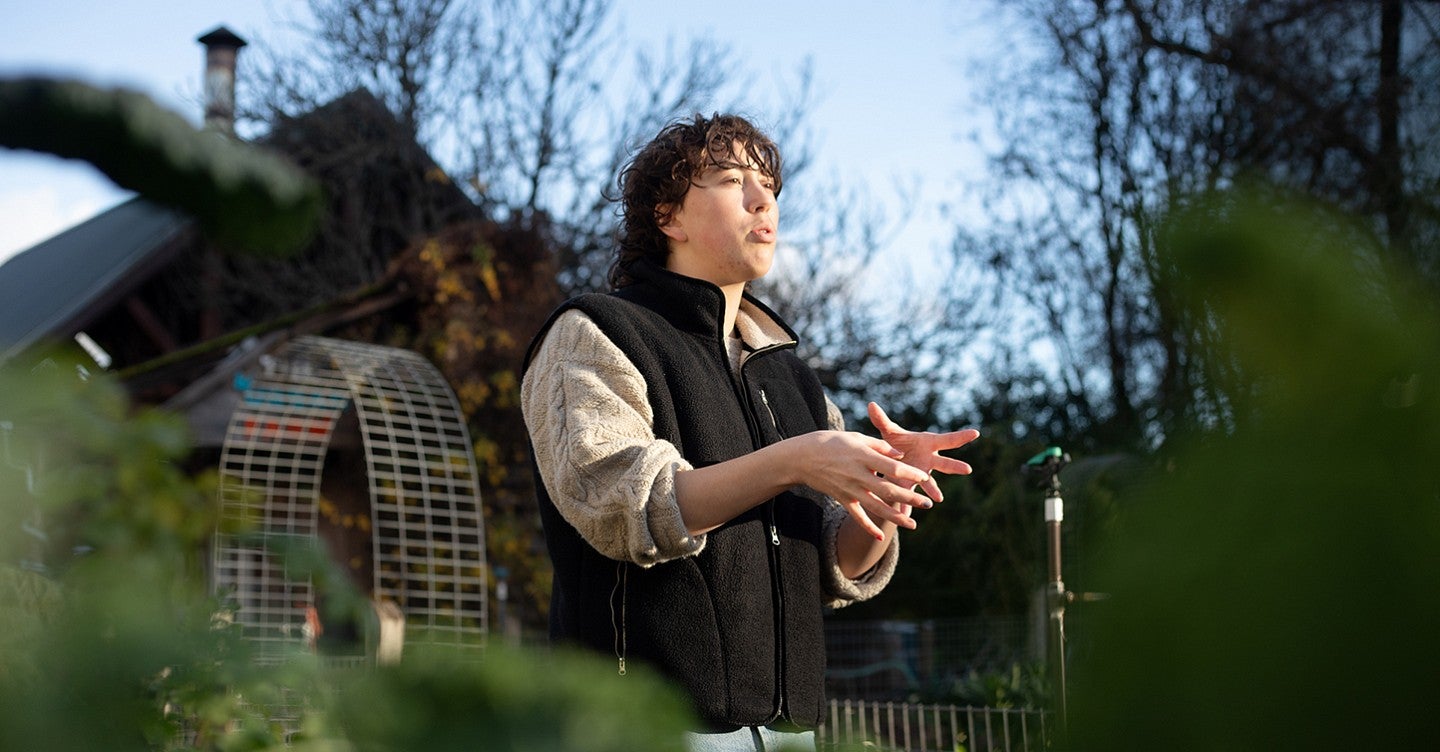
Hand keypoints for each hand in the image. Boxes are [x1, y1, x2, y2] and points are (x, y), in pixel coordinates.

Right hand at [785, 430, 933, 538]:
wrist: (803, 457)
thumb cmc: (832, 442)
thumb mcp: (857, 438)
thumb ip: (880, 447)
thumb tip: (900, 455)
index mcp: (863, 457)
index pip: (892, 469)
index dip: (910, 474)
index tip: (925, 478)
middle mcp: (858, 475)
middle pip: (888, 490)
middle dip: (909, 499)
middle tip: (928, 505)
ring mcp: (850, 489)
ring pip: (876, 507)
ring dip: (895, 517)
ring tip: (913, 524)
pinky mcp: (842, 499)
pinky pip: (857, 516)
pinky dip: (868, 528)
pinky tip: (880, 537)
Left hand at [867, 402, 979, 502]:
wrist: (891, 458)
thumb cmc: (896, 441)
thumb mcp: (889, 431)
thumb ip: (881, 420)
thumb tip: (871, 404)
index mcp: (929, 443)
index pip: (948, 439)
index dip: (961, 436)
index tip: (976, 433)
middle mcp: (930, 460)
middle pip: (945, 463)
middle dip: (955, 467)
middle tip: (967, 469)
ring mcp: (922, 473)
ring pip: (930, 483)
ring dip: (934, 491)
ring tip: (938, 499)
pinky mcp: (911, 484)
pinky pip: (912, 495)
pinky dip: (909, 505)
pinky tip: (907, 517)